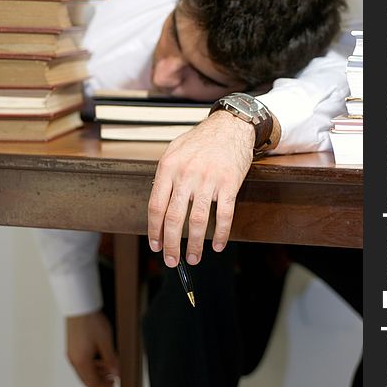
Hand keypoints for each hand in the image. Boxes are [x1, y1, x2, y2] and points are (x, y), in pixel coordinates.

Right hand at [66, 311, 118, 386]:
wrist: (80, 306)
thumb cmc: (91, 321)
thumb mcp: (105, 342)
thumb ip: (111, 360)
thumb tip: (116, 373)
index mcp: (81, 361)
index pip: (92, 383)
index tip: (113, 385)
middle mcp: (74, 359)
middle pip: (86, 378)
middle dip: (100, 381)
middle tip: (112, 379)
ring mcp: (71, 352)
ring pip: (84, 370)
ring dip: (97, 372)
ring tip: (109, 368)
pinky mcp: (72, 346)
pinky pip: (81, 361)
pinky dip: (91, 364)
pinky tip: (101, 358)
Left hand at [148, 110, 254, 266]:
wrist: (231, 126)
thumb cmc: (202, 139)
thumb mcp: (175, 150)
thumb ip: (165, 175)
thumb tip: (157, 204)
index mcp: (168, 167)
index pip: (156, 206)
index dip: (154, 230)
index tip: (156, 245)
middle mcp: (186, 175)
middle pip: (174, 219)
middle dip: (171, 244)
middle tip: (172, 260)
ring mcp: (208, 180)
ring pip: (198, 221)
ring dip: (195, 245)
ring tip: (194, 258)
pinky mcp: (229, 184)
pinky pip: (224, 215)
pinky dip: (221, 234)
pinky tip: (218, 245)